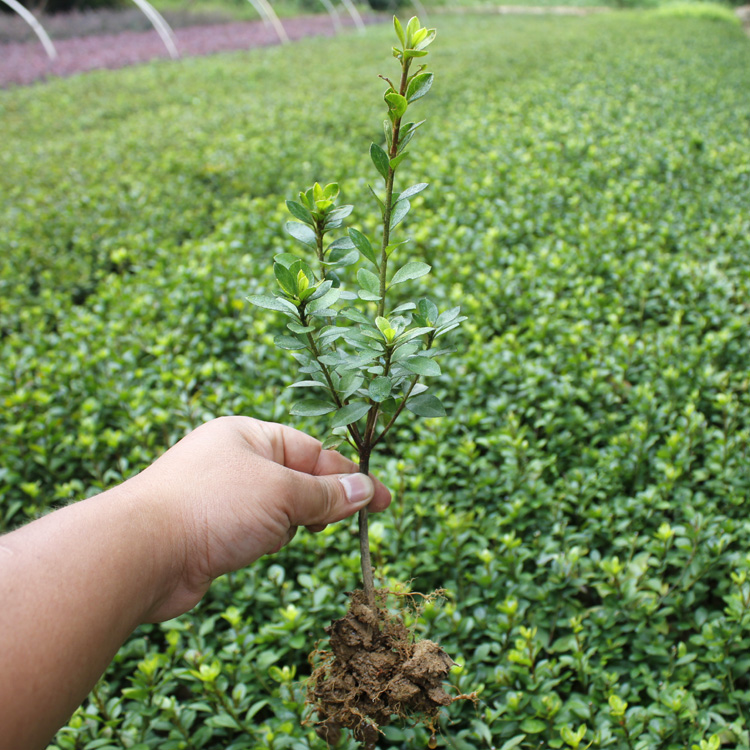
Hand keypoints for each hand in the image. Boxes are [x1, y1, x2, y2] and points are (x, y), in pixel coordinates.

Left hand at [129, 416, 390, 620]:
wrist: (141, 553)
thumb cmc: (213, 507)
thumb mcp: (283, 493)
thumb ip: (326, 494)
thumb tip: (366, 491)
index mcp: (249, 434)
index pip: (312, 450)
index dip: (349, 476)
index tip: (381, 501)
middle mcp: (233, 459)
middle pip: (296, 478)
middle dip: (319, 501)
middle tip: (336, 523)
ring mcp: (219, 495)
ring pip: (277, 507)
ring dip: (289, 523)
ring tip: (279, 534)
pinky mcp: (209, 529)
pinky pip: (255, 529)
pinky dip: (266, 539)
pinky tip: (257, 549)